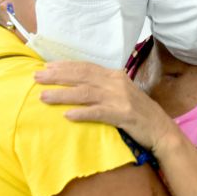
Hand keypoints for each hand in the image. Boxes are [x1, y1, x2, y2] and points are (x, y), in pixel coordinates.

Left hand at [34, 61, 177, 150]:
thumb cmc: (138, 112)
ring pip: (85, 93)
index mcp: (115, 75)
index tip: (46, 67)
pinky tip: (67, 116)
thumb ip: (103, 86)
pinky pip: (98, 113)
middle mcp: (116, 83)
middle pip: (81, 76)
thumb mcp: (121, 92)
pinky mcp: (122, 115)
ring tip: (43, 97)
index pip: (85, 67)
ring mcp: (119, 98)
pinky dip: (82, 113)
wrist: (160, 129)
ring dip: (62, 95)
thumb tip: (78, 83)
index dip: (64, 66)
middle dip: (57, 76)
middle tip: (36, 78)